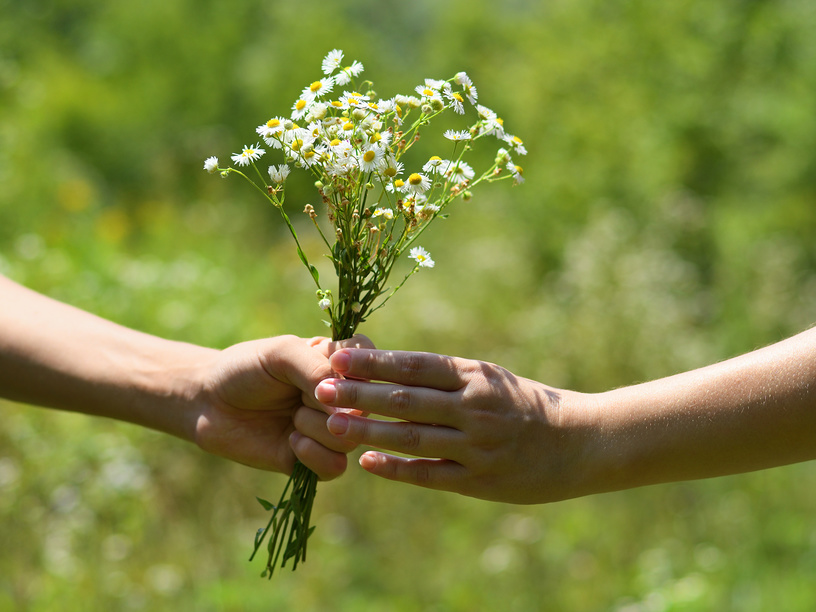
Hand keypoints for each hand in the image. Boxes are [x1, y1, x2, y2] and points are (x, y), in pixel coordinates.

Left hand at [193, 334, 371, 479]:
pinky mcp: (315, 461)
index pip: (375, 362)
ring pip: (351, 438)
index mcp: (340, 364)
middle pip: (367, 406)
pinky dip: (313, 455)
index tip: (326, 371)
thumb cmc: (246, 368)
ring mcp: (331, 430)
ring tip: (292, 418)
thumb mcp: (282, 353)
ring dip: (318, 428)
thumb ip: (317, 368)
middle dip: (332, 404)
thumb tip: (350, 406)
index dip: (356, 372)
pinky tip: (291, 441)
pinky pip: (336, 467)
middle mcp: (343, 398)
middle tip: (302, 397)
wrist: (209, 402)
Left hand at [315, 348, 595, 503]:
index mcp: (475, 376)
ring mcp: (477, 445)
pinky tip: (368, 463)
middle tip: (321, 388)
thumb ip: (448, 377)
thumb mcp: (492, 379)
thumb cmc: (529, 405)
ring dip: (369, 431)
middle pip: (406, 400)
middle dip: (360, 394)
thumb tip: (393, 367)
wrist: (582, 442)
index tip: (338, 356)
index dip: (374, 362)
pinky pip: (430, 474)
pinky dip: (397, 468)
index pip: (415, 365)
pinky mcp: (481, 480)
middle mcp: (474, 407)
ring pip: (413, 437)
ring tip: (331, 425)